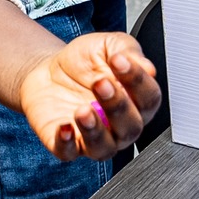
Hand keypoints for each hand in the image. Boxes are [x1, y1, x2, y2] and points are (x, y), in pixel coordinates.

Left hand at [17, 31, 161, 161]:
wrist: (49, 71)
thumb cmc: (85, 61)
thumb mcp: (108, 46)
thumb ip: (127, 51)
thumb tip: (147, 67)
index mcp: (137, 101)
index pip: (149, 98)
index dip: (138, 80)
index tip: (119, 60)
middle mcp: (120, 125)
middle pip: (130, 126)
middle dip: (117, 106)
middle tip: (101, 83)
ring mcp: (95, 138)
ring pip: (105, 147)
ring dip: (96, 131)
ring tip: (83, 110)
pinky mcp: (68, 145)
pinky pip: (70, 152)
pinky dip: (67, 143)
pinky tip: (64, 126)